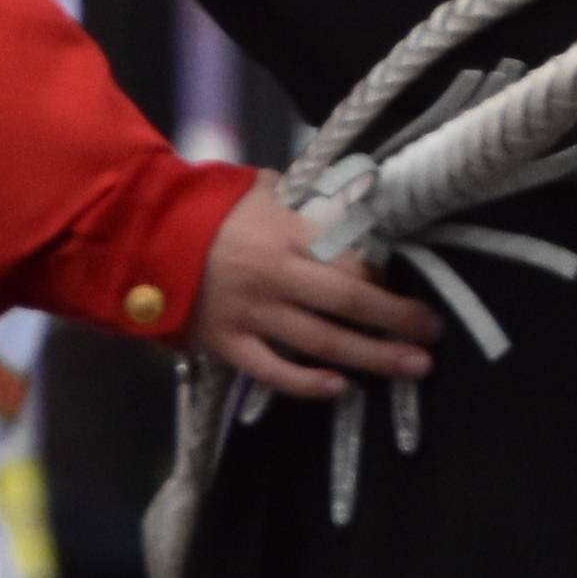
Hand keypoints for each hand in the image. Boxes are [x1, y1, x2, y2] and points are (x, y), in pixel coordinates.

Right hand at [191, 185, 440, 400]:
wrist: (143, 237)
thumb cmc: (213, 209)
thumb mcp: (267, 188)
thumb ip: (312, 201)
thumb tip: (361, 207)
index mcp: (287, 232)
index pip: (350, 258)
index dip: (385, 277)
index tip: (407, 285)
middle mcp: (275, 277)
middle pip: (349, 303)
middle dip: (398, 320)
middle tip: (433, 333)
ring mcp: (251, 315)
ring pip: (321, 342)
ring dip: (372, 357)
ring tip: (414, 366)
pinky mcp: (228, 345)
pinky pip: (274, 372)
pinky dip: (309, 384)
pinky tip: (342, 389)